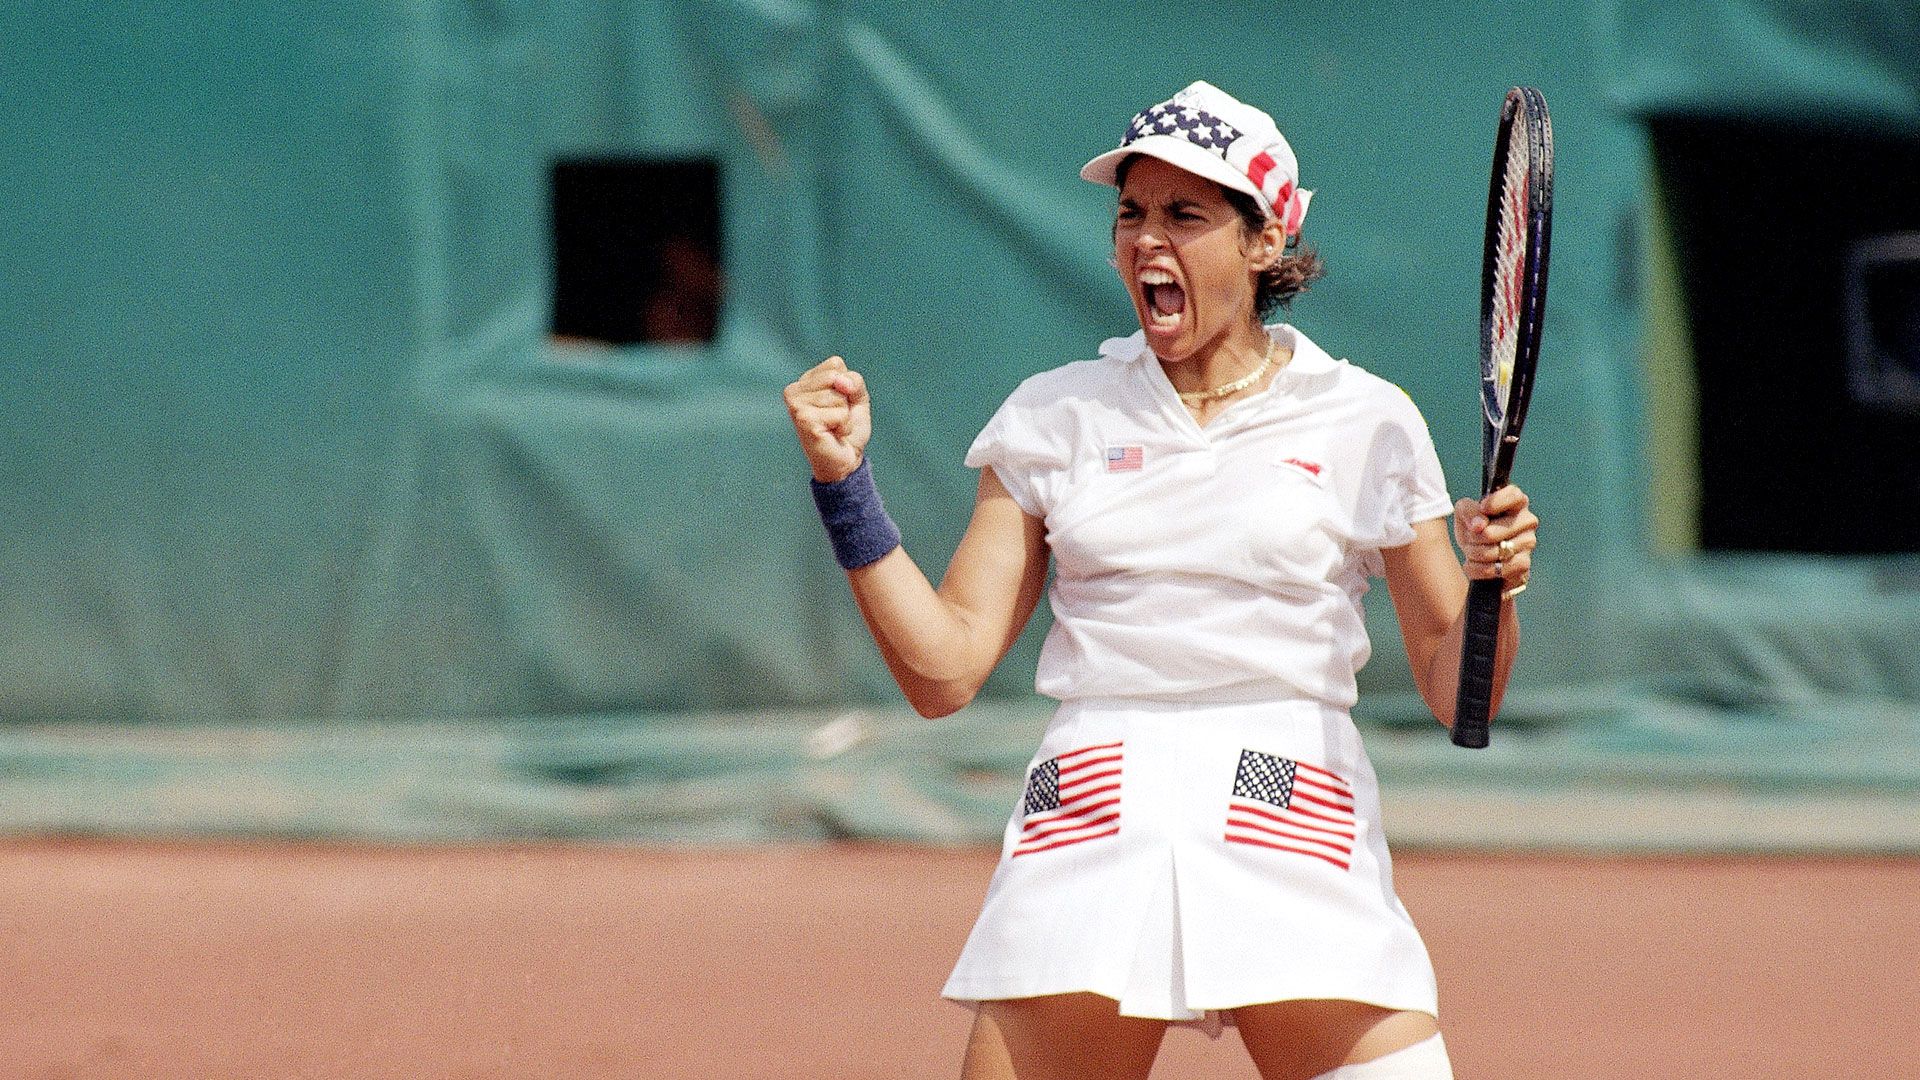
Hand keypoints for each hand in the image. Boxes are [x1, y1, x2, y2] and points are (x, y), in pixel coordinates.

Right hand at [783, 355, 871, 482]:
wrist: (845, 461)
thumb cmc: (847, 429)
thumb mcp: (857, 398)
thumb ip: (854, 381)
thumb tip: (841, 382)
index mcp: (805, 381)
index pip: (835, 364)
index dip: (847, 385)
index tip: (839, 405)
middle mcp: (794, 390)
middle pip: (837, 376)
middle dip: (846, 400)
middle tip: (836, 418)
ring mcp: (796, 405)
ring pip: (839, 395)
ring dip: (844, 416)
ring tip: (833, 428)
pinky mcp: (803, 419)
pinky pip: (840, 413)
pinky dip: (843, 426)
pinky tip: (832, 435)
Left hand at [1454, 484, 1537, 595]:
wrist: (1480, 558)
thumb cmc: (1474, 529)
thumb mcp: (1464, 514)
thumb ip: (1468, 511)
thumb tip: (1479, 525)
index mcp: (1515, 502)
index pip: (1513, 495)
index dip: (1496, 502)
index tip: (1482, 508)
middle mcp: (1527, 520)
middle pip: (1491, 532)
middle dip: (1473, 539)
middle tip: (1470, 539)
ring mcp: (1528, 542)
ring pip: (1493, 552)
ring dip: (1475, 555)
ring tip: (1473, 552)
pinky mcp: (1524, 563)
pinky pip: (1497, 568)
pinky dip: (1480, 570)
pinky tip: (1476, 566)